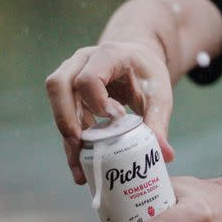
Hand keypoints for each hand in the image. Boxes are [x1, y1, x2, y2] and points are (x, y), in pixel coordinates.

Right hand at [45, 40, 174, 183]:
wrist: (138, 63)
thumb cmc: (147, 75)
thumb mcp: (159, 94)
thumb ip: (159, 122)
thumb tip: (165, 155)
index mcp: (108, 54)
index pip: (88, 78)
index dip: (98, 102)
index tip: (118, 119)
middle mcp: (82, 60)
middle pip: (59, 85)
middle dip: (67, 120)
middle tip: (81, 149)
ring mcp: (71, 74)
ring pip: (56, 101)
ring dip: (66, 135)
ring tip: (80, 167)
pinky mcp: (69, 93)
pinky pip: (63, 115)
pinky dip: (70, 140)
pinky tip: (81, 164)